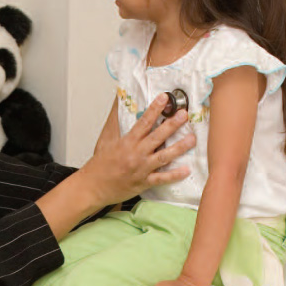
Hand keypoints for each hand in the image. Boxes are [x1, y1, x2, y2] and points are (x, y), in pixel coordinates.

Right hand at [81, 94, 195, 206]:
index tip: (165, 98)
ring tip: (192, 139)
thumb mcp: (106, 139)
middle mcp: (135, 154)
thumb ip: (115, 121)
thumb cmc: (100, 164)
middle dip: (172, 125)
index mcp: (126, 142)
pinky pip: (161, 179)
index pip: (143, 122)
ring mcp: (141, 169)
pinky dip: (174, 175)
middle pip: (157, 137)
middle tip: (184, 115)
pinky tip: (186, 170)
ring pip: (163, 157)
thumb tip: (119, 102)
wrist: (93, 187)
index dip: (155, 109)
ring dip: (179, 148)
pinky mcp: (143, 182)